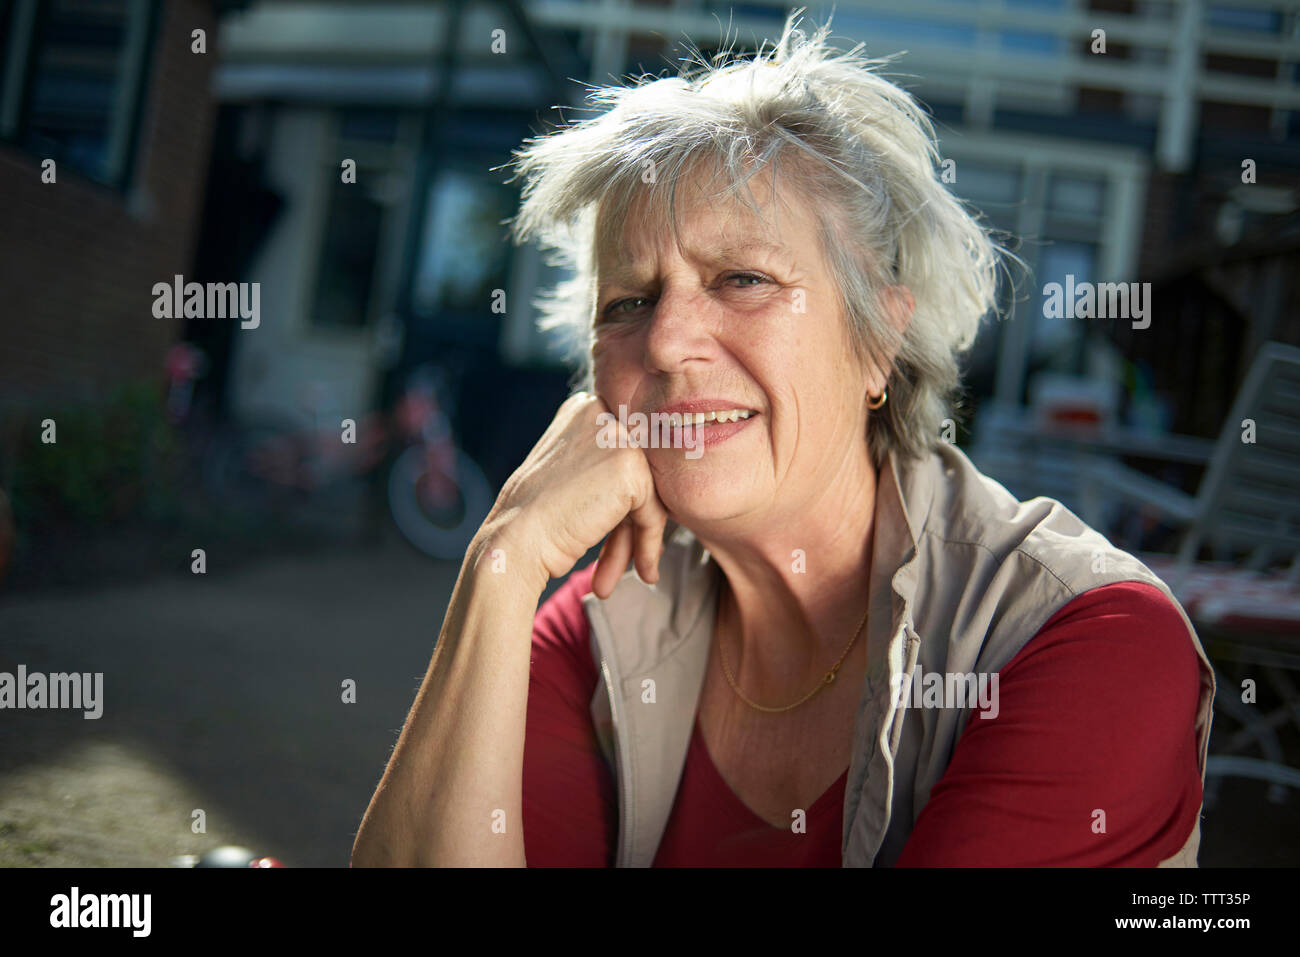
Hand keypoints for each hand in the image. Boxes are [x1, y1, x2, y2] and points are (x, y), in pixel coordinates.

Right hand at [481, 392, 669, 597]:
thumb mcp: (573, 476)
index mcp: (584, 408)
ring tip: (632, 572)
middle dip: (632, 522)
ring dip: (638, 538)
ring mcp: (616, 436)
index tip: (621, 534)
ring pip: (650, 493)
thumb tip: (654, 491)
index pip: (626, 454)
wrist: (515, 541)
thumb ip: (607, 470)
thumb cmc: (535, 519)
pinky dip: (648, 543)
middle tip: (623, 560)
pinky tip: (643, 570)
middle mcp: (601, 412)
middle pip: (640, 473)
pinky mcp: (630, 466)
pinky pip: (654, 511)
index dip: (625, 500)